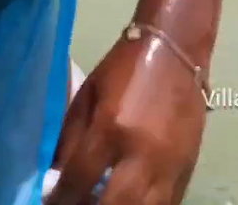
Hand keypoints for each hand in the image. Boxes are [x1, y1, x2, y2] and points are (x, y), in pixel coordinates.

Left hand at [46, 35, 207, 203]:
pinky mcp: (189, 168)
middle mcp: (143, 153)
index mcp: (111, 129)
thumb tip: (56, 174)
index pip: (79, 180)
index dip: (60, 199)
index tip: (49, 204)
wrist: (176, 49)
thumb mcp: (87, 95)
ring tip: (101, 204)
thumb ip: (71, 138)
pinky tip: (129, 202)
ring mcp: (170, 165)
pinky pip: (168, 204)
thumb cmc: (123, 68)